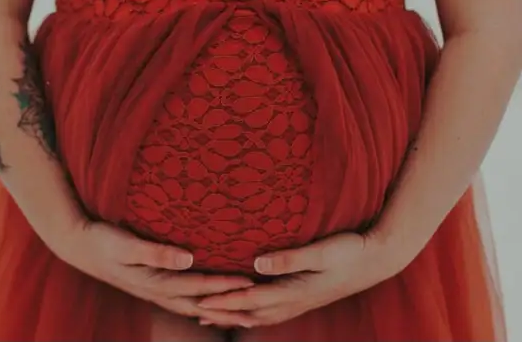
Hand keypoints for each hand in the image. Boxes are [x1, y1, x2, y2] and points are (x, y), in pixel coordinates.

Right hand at [48, 219, 256, 326]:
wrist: (81, 246)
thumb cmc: (104, 241)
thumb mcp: (127, 245)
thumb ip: (157, 252)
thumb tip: (189, 259)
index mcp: (155, 282)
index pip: (198, 287)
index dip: (224, 286)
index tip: (249, 283)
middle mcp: (158, 291)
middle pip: (201, 303)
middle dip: (228, 306)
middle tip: (257, 306)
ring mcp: (156, 290)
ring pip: (194, 304)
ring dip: (218, 308)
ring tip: (242, 309)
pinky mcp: (153, 284)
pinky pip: (184, 297)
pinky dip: (202, 302)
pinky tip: (211, 301)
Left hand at [197, 231, 409, 326]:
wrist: (375, 260)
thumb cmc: (349, 251)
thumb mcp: (321, 251)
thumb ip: (289, 258)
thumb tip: (256, 262)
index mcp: (295, 291)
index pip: (251, 298)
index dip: (224, 300)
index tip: (200, 300)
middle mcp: (293, 302)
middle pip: (249, 312)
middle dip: (221, 312)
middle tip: (192, 310)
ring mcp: (298, 302)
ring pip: (258, 316)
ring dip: (232, 316)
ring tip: (208, 316)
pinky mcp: (302, 298)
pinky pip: (269, 312)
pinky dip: (250, 314)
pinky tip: (242, 311)